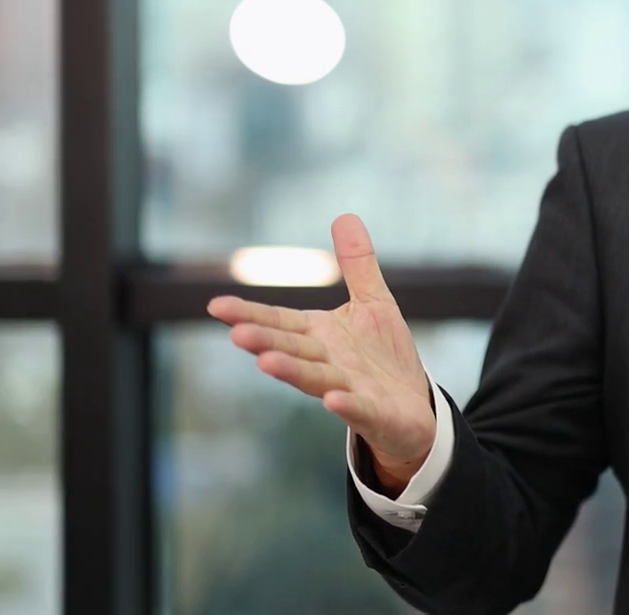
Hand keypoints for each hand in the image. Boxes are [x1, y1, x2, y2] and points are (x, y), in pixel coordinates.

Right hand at [207, 213, 436, 491]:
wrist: (412, 407)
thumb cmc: (383, 356)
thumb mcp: (373, 303)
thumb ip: (358, 264)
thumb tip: (344, 216)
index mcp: (321, 336)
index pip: (280, 322)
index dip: (251, 314)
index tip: (216, 305)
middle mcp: (328, 363)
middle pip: (291, 349)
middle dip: (266, 342)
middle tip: (237, 334)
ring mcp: (348, 389)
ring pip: (315, 379)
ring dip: (292, 371)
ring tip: (266, 363)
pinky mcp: (374, 412)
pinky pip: (358, 408)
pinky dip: (346, 404)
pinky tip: (333, 399)